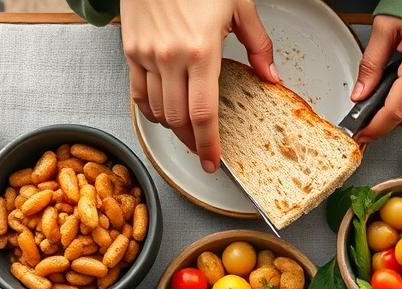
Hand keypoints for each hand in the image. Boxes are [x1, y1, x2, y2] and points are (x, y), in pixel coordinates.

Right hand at [122, 0, 277, 171]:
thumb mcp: (239, 6)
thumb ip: (258, 45)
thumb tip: (271, 77)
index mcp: (202, 49)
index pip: (203, 112)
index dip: (208, 144)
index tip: (213, 161)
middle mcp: (171, 57)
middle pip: (178, 119)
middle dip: (192, 141)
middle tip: (203, 149)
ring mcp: (147, 54)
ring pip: (157, 111)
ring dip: (173, 128)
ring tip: (187, 132)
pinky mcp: (131, 49)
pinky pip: (138, 93)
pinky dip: (150, 110)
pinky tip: (163, 113)